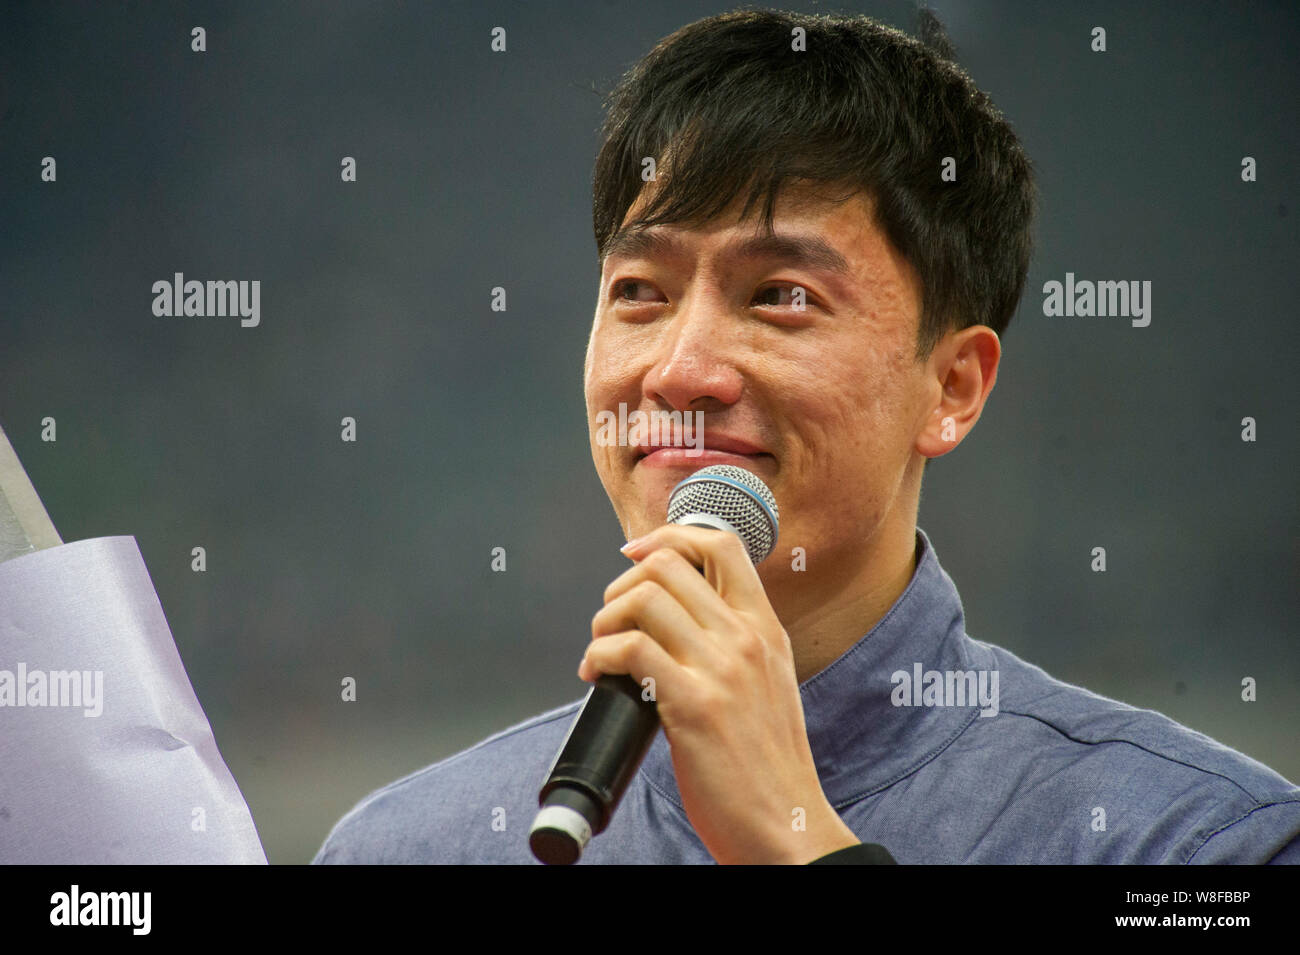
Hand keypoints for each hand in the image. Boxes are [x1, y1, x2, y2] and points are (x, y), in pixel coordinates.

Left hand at [576, 524, 859, 863]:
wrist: (787, 824)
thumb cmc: (768, 764)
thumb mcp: (768, 683)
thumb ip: (733, 644)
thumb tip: (676, 617)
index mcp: (766, 629)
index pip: (723, 544)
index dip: (669, 535)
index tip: (635, 552)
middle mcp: (746, 638)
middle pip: (668, 564)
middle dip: (621, 585)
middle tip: (611, 622)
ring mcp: (722, 669)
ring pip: (643, 598)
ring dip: (605, 619)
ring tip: (601, 651)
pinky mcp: (694, 706)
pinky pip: (630, 648)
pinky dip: (599, 655)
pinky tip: (597, 676)